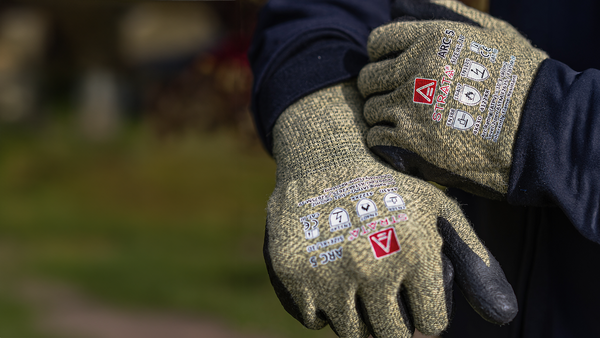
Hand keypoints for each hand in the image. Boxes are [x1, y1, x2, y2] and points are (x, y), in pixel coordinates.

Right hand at [265, 80, 516, 337]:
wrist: (324, 160)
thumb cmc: (391, 190)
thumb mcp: (440, 213)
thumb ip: (476, 263)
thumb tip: (505, 317)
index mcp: (415, 252)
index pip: (431, 325)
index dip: (426, 313)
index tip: (415, 295)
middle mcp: (372, 266)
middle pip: (392, 336)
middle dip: (395, 321)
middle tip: (385, 291)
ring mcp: (329, 272)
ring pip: (353, 333)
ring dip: (358, 315)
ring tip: (357, 280)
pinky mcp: (293, 275)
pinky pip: (314, 321)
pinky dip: (322, 309)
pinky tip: (327, 276)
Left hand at [358, 0, 547, 198]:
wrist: (539, 128)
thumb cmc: (522, 79)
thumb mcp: (493, 34)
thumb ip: (451, 16)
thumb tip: (413, 5)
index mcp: (433, 38)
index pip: (378, 42)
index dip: (380, 56)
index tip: (389, 66)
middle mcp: (417, 68)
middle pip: (369, 78)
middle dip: (379, 87)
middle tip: (396, 96)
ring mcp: (411, 105)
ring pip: (371, 108)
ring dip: (383, 114)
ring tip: (404, 119)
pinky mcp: (412, 139)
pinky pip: (376, 136)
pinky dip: (384, 138)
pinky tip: (402, 139)